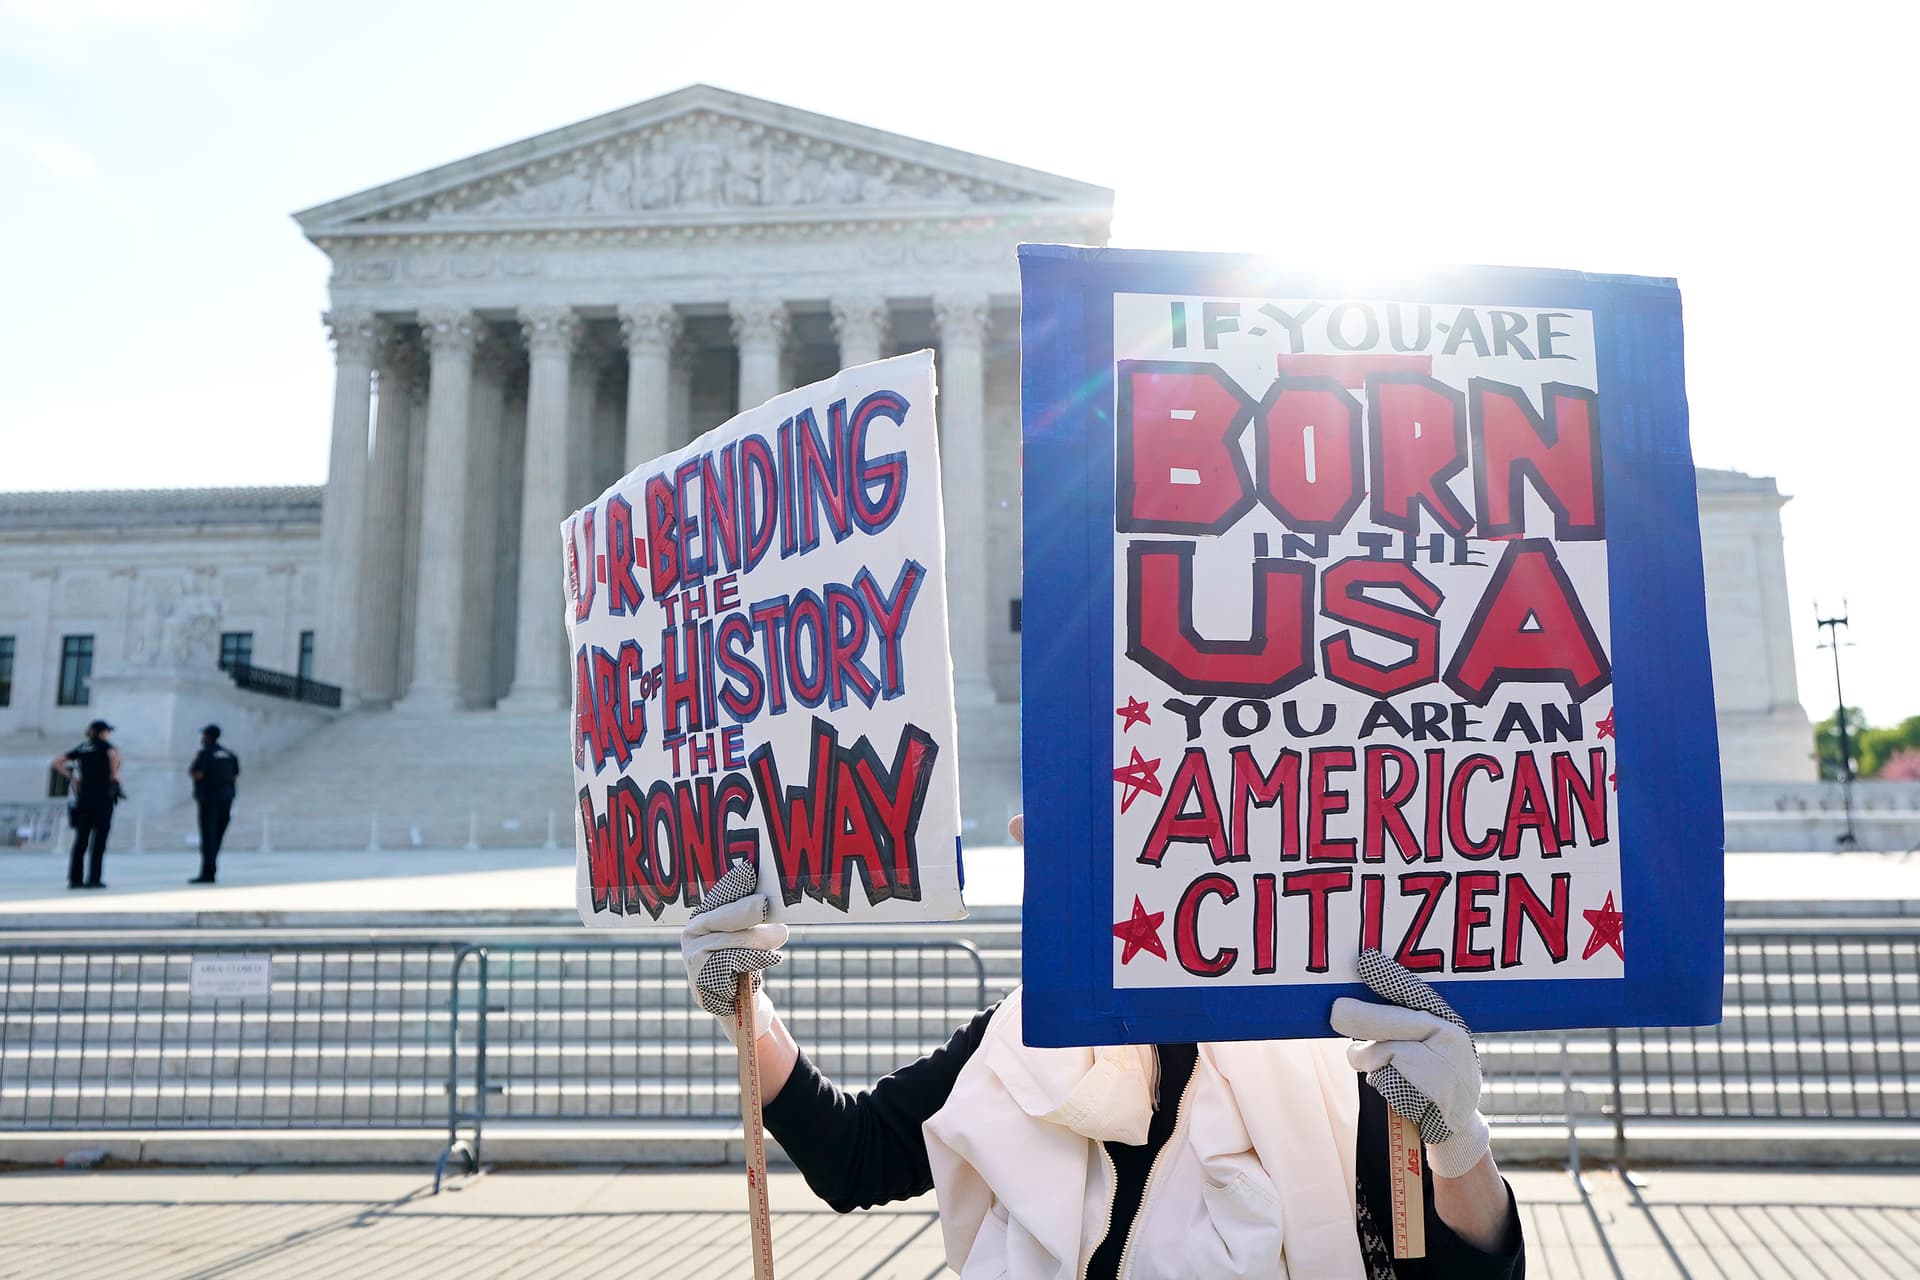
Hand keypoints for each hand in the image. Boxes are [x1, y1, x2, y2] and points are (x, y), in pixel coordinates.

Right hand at [680, 860, 786, 1045]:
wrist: (740, 1007)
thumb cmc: (747, 965)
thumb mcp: (754, 938)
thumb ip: (758, 924)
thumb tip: (778, 922)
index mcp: (705, 917)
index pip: (719, 896)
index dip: (733, 884)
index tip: (750, 871)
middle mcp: (692, 934)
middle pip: (722, 918)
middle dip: (746, 911)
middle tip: (765, 905)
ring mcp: (692, 957)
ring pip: (729, 942)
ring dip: (756, 943)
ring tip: (778, 943)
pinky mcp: (699, 978)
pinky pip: (729, 965)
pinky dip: (752, 963)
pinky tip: (765, 965)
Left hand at [1329, 949, 1489, 1178]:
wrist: (1457, 1128)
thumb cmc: (1432, 1077)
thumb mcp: (1428, 1045)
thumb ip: (1400, 1023)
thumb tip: (1349, 1005)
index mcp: (1448, 1019)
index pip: (1414, 992)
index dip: (1389, 976)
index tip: (1364, 960)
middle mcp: (1451, 1038)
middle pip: (1392, 1021)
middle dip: (1359, 1018)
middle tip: (1336, 1013)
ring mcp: (1444, 1067)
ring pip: (1382, 1053)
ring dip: (1369, 1062)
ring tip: (1384, 1072)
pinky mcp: (1431, 1094)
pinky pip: (1385, 1080)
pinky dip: (1382, 1085)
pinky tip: (1401, 1095)